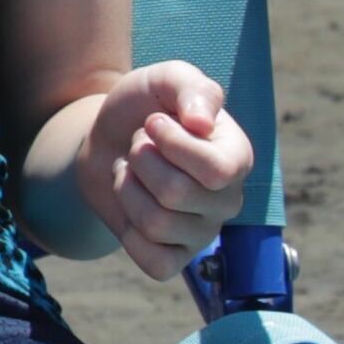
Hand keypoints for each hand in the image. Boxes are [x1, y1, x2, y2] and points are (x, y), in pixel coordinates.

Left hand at [79, 63, 250, 283]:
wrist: (106, 140)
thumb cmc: (142, 109)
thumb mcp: (165, 80)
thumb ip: (190, 88)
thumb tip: (203, 124)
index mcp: (237, 157)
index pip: (217, 170)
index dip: (172, 144)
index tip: (153, 122)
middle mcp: (228, 199)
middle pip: (176, 194)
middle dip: (140, 161)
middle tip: (139, 147)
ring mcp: (203, 232)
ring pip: (156, 224)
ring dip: (128, 189)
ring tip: (132, 172)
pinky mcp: (176, 259)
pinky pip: (155, 263)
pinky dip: (129, 233)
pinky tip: (133, 207)